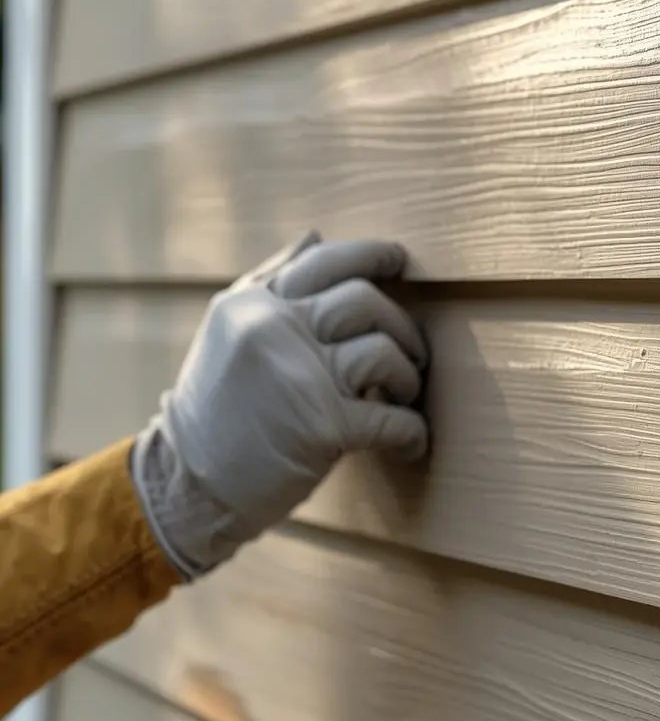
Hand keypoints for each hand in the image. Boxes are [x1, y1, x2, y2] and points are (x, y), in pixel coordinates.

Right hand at [131, 232, 428, 576]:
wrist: (186, 484)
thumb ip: (270, 281)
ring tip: (404, 394)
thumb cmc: (217, 408)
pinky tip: (411, 440)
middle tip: (412, 352)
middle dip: (402, 326)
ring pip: (384, 353)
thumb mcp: (227, 332)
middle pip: (365, 302)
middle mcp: (274, 331)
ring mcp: (300, 377)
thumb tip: (316, 236)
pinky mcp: (323, 426)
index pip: (325, 262)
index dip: (373, 254)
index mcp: (253, 305)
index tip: (399, 259)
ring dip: (409, 376)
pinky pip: (391, 418)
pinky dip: (411, 431)